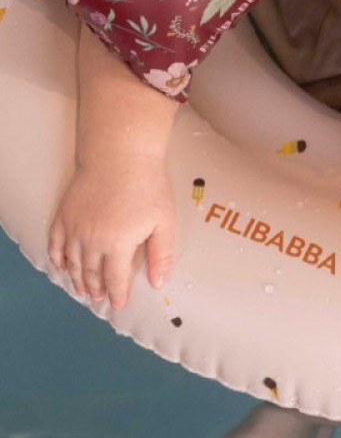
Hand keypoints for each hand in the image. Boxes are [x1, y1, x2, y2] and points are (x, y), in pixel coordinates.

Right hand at [48, 154, 174, 309]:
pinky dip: (58, 259)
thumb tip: (158, 283)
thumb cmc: (148, 186)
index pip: (115, 280)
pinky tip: (62, 265)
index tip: (119, 304)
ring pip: (73, 263)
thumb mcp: (164, 221)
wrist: (121, 156)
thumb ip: (161, 254)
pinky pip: (56, 244)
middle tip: (99, 298)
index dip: (117, 294)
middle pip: (92, 274)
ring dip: (77, 279)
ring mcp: (74, 229)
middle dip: (97, 289)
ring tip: (83, 290)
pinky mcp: (64, 216)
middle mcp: (92, 242)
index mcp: (118, 245)